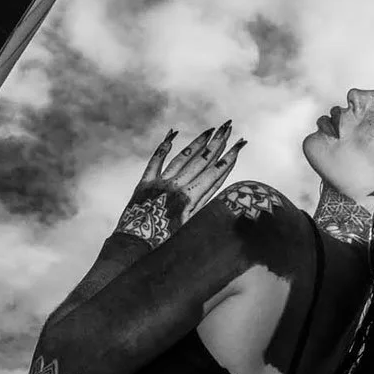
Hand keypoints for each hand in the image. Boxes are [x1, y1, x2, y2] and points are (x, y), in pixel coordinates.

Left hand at [116, 123, 243, 245]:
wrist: (134, 246)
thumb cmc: (165, 243)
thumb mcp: (188, 227)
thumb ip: (202, 207)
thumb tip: (218, 189)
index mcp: (189, 199)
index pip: (214, 174)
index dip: (228, 158)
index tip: (239, 144)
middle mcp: (176, 187)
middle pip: (201, 161)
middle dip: (217, 143)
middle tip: (228, 127)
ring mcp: (160, 183)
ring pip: (182, 158)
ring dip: (197, 143)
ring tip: (210, 130)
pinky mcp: (144, 184)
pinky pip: (155, 161)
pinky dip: (163, 148)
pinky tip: (172, 135)